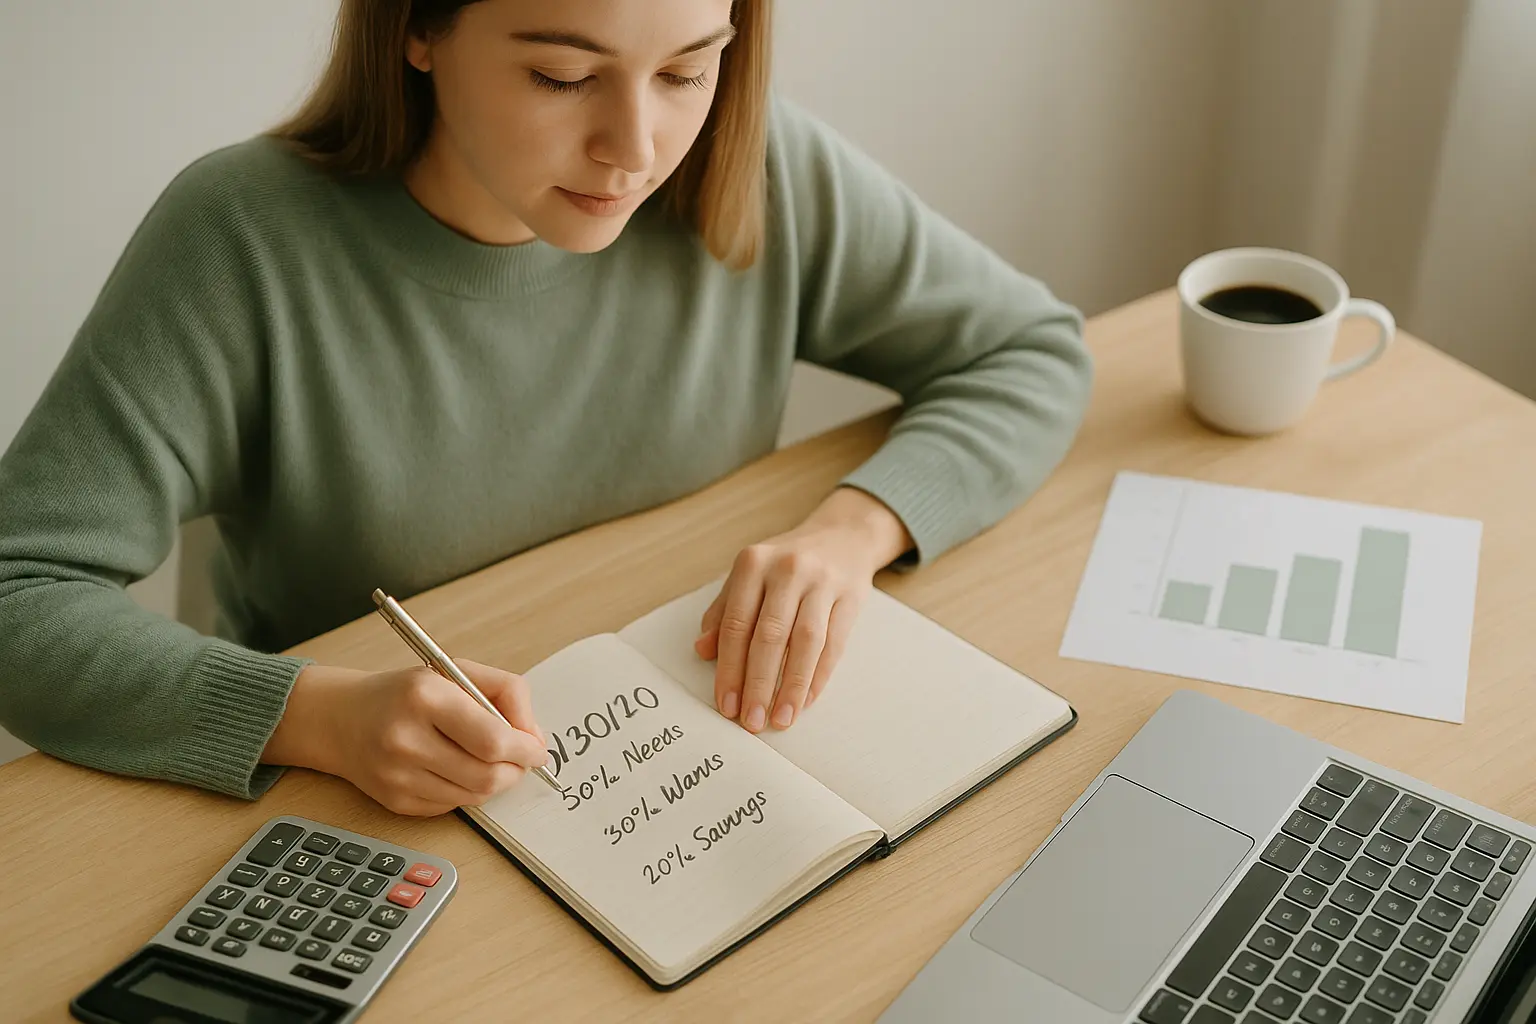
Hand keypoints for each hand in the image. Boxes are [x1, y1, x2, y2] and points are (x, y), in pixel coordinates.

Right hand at [262, 660, 548, 815]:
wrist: (340, 718)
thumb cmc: (405, 692)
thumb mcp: (455, 671)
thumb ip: (505, 693)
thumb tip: (535, 738)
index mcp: (425, 697)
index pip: (492, 739)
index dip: (525, 749)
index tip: (536, 749)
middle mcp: (405, 738)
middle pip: (487, 775)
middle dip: (515, 770)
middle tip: (519, 759)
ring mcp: (397, 775)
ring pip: (474, 796)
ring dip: (494, 782)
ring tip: (488, 760)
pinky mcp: (394, 802)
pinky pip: (452, 807)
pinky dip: (466, 791)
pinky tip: (454, 769)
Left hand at [694, 487, 912, 732]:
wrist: (843, 535)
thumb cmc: (786, 563)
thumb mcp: (749, 575)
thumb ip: (724, 611)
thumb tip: (702, 650)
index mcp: (754, 564)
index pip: (736, 624)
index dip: (729, 669)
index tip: (726, 704)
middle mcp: (787, 570)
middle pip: (769, 636)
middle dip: (758, 684)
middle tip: (751, 721)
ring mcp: (822, 582)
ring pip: (805, 642)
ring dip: (792, 686)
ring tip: (781, 719)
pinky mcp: (851, 596)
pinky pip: (834, 643)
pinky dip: (819, 676)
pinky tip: (806, 700)